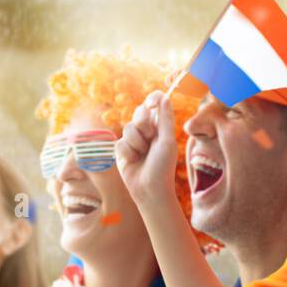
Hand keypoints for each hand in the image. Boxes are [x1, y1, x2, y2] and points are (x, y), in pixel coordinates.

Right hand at [115, 90, 179, 210]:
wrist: (149, 189)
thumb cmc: (163, 167)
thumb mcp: (167, 141)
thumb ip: (165, 119)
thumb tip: (166, 97)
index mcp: (161, 127)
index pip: (155, 105)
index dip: (152, 99)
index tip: (151, 103)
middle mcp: (147, 131)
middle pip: (139, 112)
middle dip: (143, 124)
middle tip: (150, 137)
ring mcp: (134, 140)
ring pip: (128, 127)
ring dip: (137, 142)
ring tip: (143, 154)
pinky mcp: (122, 150)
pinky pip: (119, 142)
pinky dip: (128, 152)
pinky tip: (133, 161)